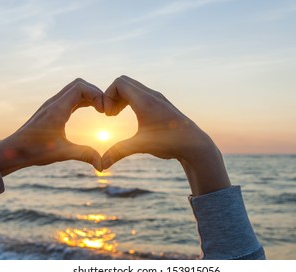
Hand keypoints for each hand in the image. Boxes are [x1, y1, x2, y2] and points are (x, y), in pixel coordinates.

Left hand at [0, 78, 103, 175]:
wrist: (12, 151)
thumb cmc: (34, 151)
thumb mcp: (62, 153)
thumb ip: (84, 155)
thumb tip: (102, 166)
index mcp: (57, 109)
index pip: (80, 87)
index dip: (96, 94)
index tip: (104, 111)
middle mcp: (54, 103)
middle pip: (79, 84)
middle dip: (96, 93)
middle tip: (105, 109)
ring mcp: (53, 105)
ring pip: (75, 89)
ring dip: (90, 95)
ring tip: (101, 110)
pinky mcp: (52, 110)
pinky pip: (71, 97)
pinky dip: (84, 100)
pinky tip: (92, 110)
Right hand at [102, 75, 230, 194]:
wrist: (194, 144)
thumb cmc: (169, 143)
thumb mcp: (141, 146)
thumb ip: (119, 152)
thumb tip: (102, 165)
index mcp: (144, 100)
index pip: (119, 83)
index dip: (107, 96)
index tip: (107, 115)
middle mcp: (151, 95)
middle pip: (124, 82)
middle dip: (112, 96)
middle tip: (110, 115)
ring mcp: (158, 98)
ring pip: (133, 87)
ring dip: (121, 98)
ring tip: (116, 115)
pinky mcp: (161, 104)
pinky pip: (140, 93)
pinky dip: (130, 100)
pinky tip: (131, 117)